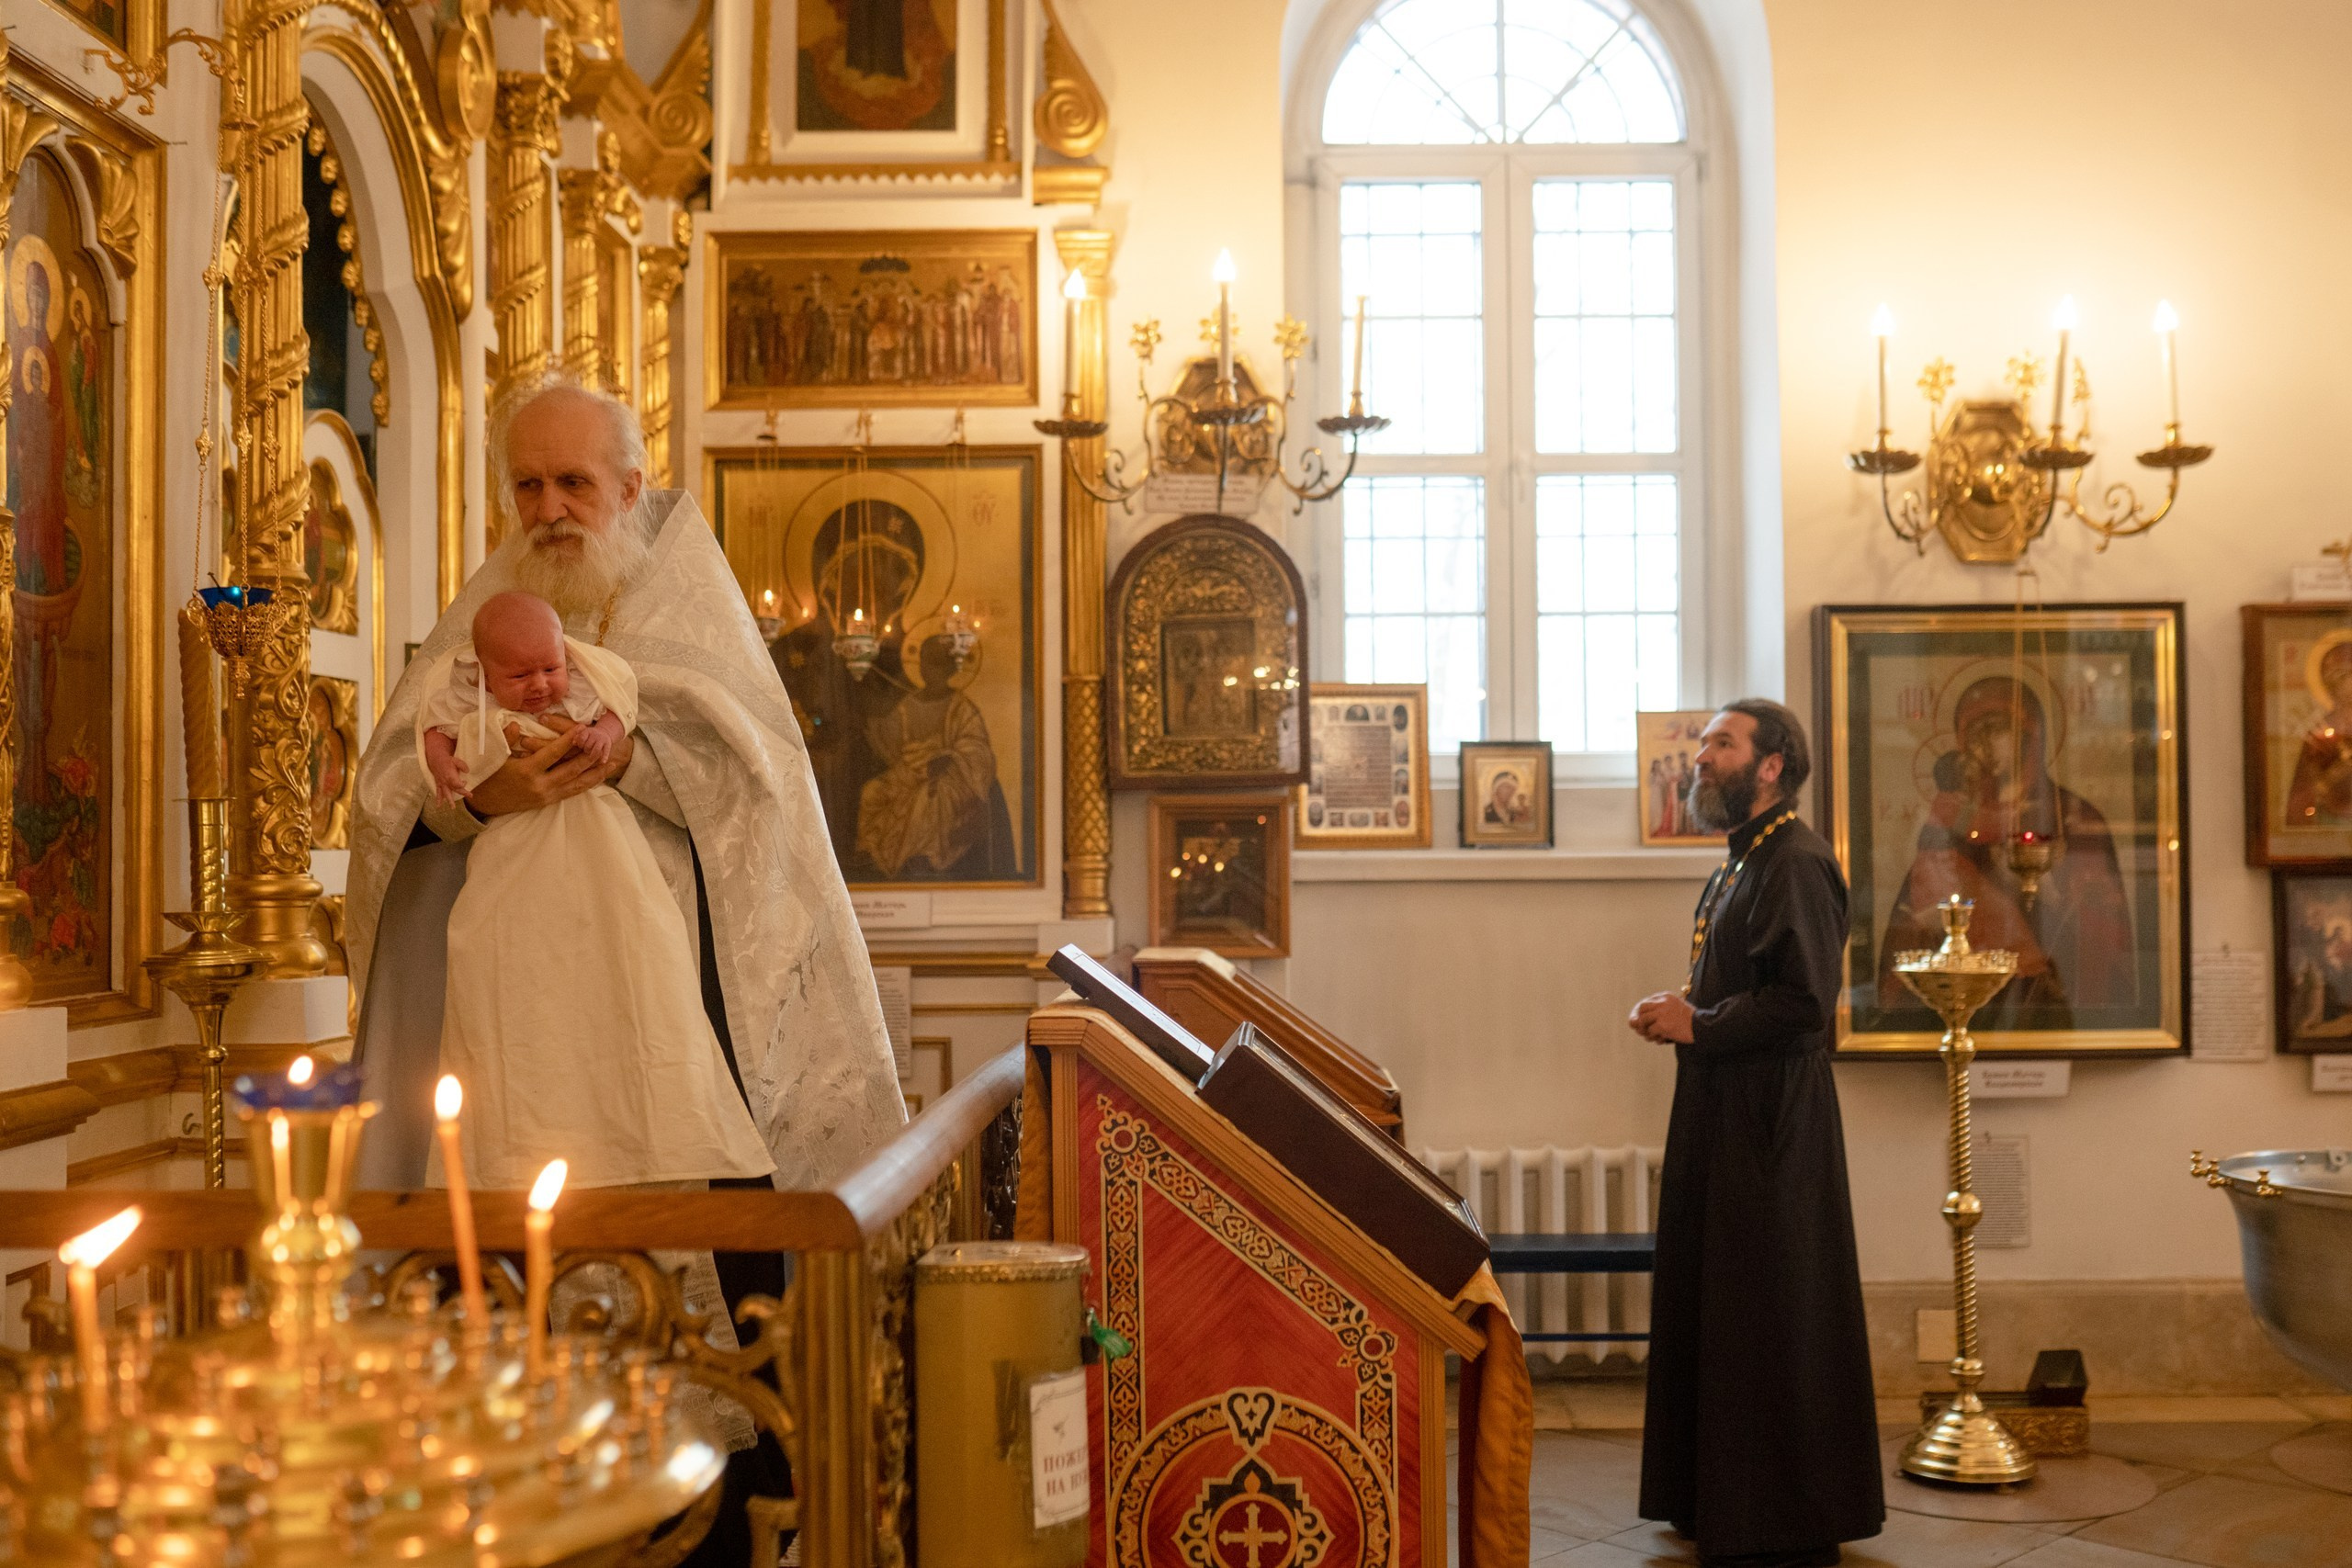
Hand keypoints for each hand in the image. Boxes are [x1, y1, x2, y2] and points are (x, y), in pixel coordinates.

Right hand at [429, 752, 469, 806]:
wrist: (436, 760)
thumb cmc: (448, 761)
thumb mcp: (456, 760)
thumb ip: (462, 765)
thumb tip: (467, 771)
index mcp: (450, 776)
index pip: (457, 784)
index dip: (462, 784)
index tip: (465, 781)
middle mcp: (446, 781)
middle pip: (454, 789)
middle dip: (463, 793)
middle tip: (470, 795)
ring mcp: (442, 784)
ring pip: (446, 793)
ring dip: (449, 800)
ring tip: (453, 807)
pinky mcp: (438, 784)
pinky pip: (438, 793)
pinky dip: (438, 799)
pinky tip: (438, 806)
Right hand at [466, 726, 602, 816]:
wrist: (483, 802)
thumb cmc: (489, 775)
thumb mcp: (494, 755)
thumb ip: (507, 737)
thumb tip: (519, 724)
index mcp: (527, 771)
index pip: (553, 753)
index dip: (569, 740)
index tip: (583, 728)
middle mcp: (540, 785)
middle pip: (572, 769)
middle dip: (590, 756)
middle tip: (605, 743)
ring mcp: (546, 795)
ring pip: (577, 784)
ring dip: (596, 773)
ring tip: (613, 763)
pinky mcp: (549, 801)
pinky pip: (573, 792)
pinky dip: (587, 784)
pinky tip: (599, 777)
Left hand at [570, 713, 621, 766]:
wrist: (604, 732)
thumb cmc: (589, 736)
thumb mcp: (583, 734)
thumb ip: (577, 738)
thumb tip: (574, 743)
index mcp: (588, 731)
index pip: (581, 738)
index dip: (580, 744)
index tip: (580, 746)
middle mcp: (596, 735)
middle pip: (588, 745)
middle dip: (586, 749)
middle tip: (586, 750)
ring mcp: (602, 740)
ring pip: (596, 749)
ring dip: (592, 755)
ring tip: (591, 758)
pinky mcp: (608, 745)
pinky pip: (606, 751)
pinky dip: (605, 757)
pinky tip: (603, 762)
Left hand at [1628, 991, 1695, 1044]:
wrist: (1703, 1027)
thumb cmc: (1691, 1021)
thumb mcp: (1677, 1008)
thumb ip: (1662, 1010)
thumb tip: (1640, 1021)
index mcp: (1666, 996)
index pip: (1647, 1002)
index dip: (1642, 1012)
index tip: (1641, 1021)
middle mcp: (1662, 1002)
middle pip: (1642, 1008)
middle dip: (1639, 1020)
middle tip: (1642, 1030)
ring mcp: (1661, 1013)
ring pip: (1642, 1020)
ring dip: (1645, 1030)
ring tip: (1652, 1037)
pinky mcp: (1662, 1025)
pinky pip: (1650, 1031)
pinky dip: (1654, 1037)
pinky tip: (1662, 1040)